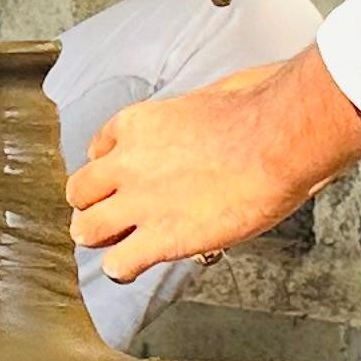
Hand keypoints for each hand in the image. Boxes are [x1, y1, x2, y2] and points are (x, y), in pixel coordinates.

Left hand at [67, 49, 360, 278]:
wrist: (279, 139)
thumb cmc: (260, 108)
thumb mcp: (212, 91)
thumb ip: (195, 110)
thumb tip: (211, 109)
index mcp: (138, 123)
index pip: (98, 150)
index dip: (111, 168)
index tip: (124, 177)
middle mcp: (127, 163)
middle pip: (81, 191)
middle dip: (94, 204)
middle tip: (111, 214)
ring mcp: (140, 203)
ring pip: (86, 229)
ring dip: (100, 237)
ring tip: (116, 244)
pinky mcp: (162, 238)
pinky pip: (119, 264)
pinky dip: (124, 268)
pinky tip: (136, 267)